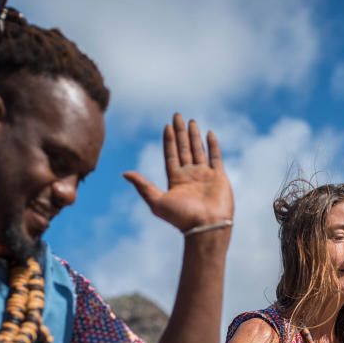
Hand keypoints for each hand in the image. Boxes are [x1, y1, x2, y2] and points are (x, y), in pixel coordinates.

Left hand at [123, 113, 233, 232]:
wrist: (206, 227)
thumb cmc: (181, 217)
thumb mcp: (157, 202)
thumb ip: (143, 186)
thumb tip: (125, 173)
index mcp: (175, 180)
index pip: (170, 155)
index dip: (168, 140)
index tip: (166, 126)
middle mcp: (189, 176)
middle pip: (183, 149)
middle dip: (180, 132)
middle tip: (177, 115)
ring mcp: (204, 176)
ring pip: (198, 150)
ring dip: (195, 136)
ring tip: (192, 121)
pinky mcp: (219, 177)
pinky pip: (216, 157)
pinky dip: (213, 145)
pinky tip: (209, 133)